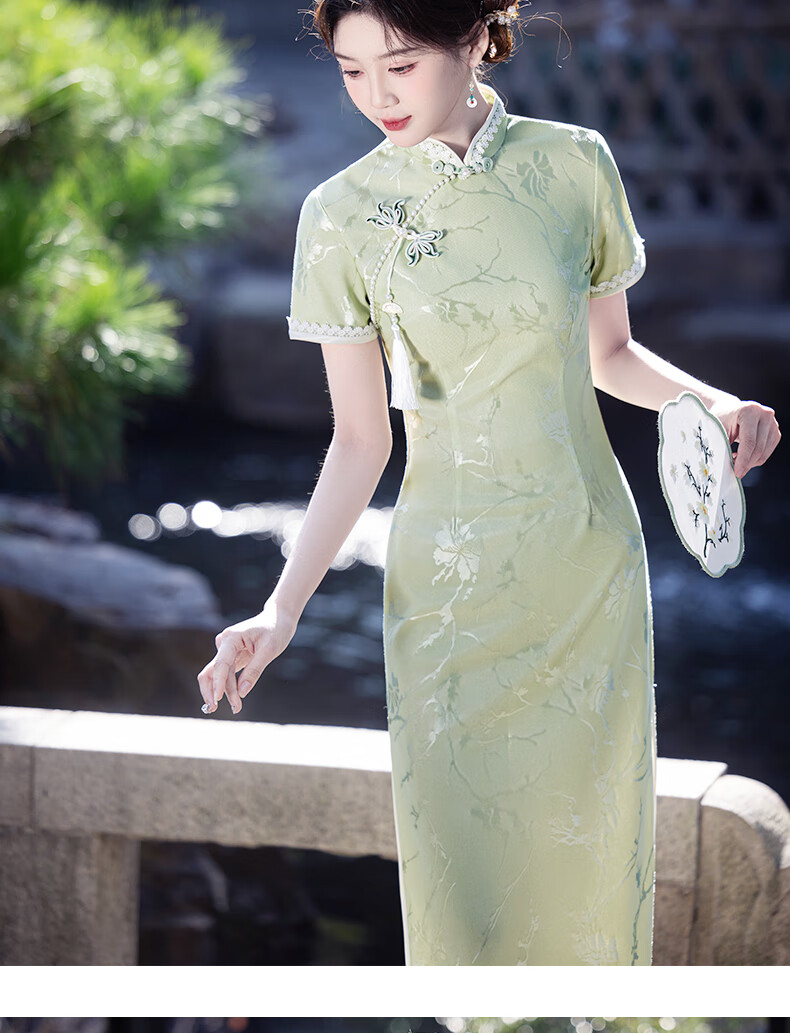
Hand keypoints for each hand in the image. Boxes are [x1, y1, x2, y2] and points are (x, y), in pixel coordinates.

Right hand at [197, 600, 297, 714]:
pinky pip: (226, 673)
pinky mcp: (231, 655)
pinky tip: (234, 699)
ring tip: (236, 708)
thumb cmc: (276, 630)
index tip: (216, 700)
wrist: (279, 618)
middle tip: (222, 709)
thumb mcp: (269, 650)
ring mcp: (226, 649)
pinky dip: (229, 686)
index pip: (221, 664)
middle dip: (217, 691)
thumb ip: (255, 670)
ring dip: (226, 691)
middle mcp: (224, 642)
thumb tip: (242, 692)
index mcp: (231, 638)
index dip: (218, 683)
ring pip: (220, 675)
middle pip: (213, 671)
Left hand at [708, 397, 780, 478]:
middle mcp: (765, 414)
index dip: (743, 459)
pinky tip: (744, 456)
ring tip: (737, 461)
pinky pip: (768, 451)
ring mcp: (772, 422)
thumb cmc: (722, 419)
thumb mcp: (718, 430)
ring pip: (765, 452)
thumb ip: (723, 445)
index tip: (737, 472)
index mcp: (749, 410)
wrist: (729, 411)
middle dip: (747, 464)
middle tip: (736, 472)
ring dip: (751, 462)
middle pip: (759, 447)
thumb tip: (726, 466)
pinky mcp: (775, 431)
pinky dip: (756, 458)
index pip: (749, 441)